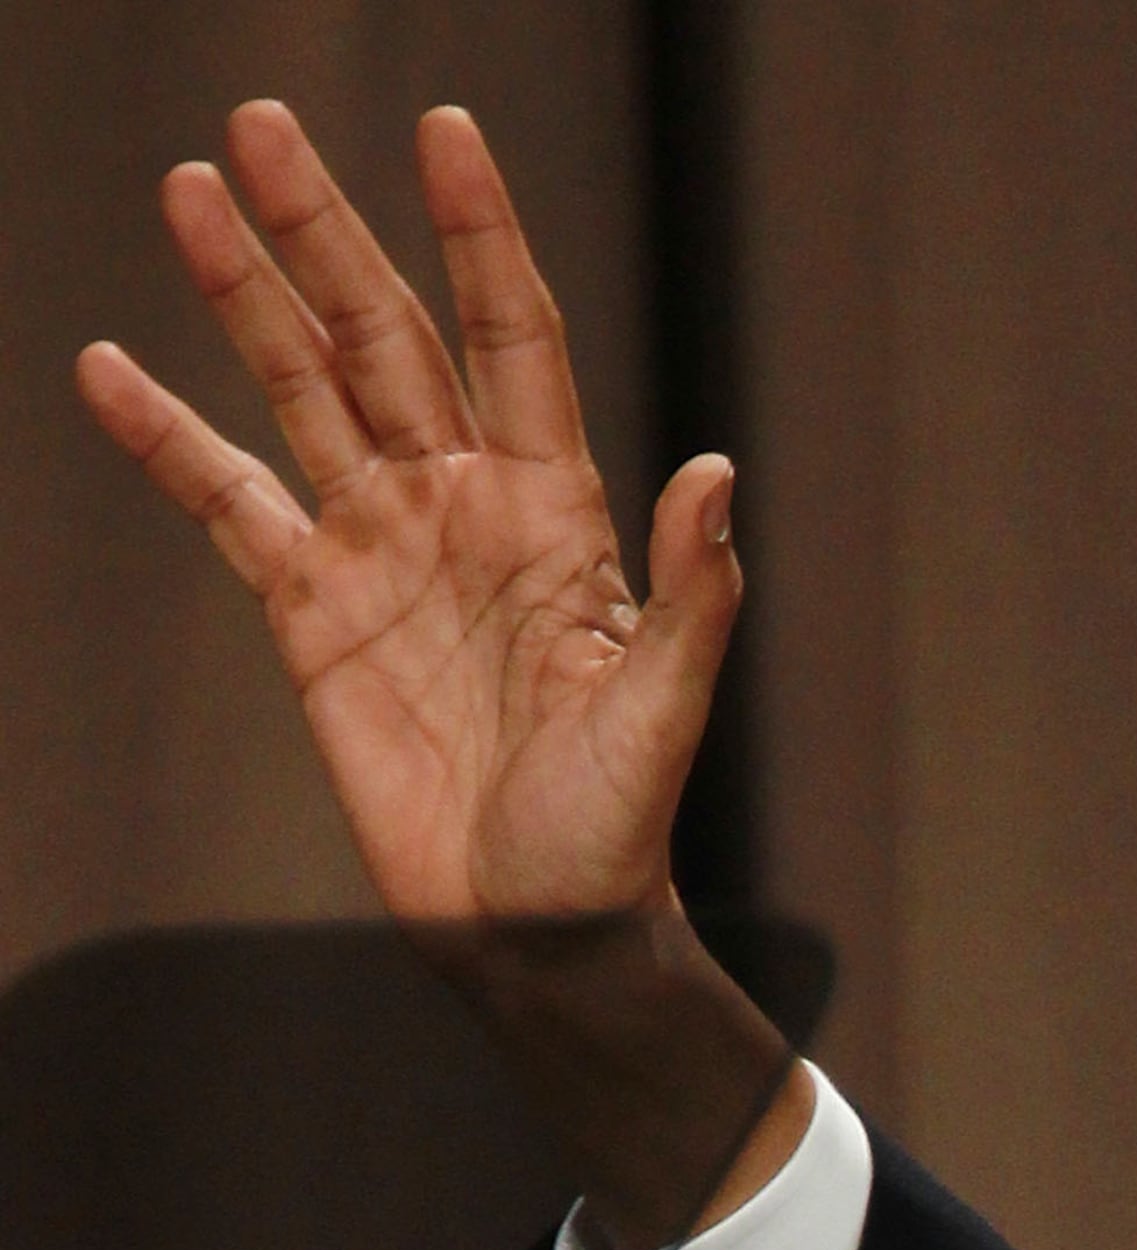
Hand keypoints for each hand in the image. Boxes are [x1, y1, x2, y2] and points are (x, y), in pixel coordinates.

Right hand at [79, 101, 800, 1249]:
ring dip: (245, 294)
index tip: (445, 134)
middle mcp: (465, 506)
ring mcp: (383, 550)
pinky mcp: (312, 612)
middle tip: (258, 123)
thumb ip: (692, 589)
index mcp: (558, 511)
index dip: (479, 236)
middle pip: (385, 337)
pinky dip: (168, 439)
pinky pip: (229, 503)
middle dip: (326, 232)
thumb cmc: (620, 826)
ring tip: (189, 187)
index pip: (513, 338)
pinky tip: (109, 367)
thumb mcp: (669, 708)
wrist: (541, 927)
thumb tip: (716, 469)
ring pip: (302, 390)